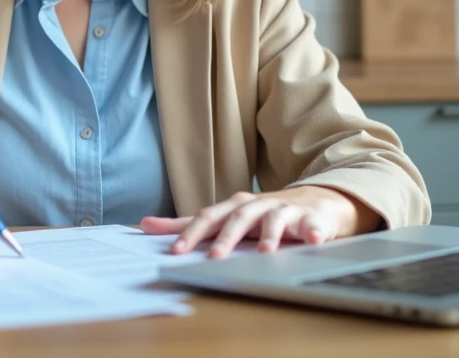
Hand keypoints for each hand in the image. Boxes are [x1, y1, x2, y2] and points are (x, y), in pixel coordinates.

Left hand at [140, 186, 380, 258]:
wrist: (312, 202)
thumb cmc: (259, 215)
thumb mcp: (222, 218)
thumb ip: (185, 224)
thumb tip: (144, 225)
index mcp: (233, 207)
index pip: (208, 218)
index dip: (192, 234)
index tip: (176, 252)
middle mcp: (256, 206)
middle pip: (239, 218)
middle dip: (227, 238)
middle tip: (216, 257)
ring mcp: (285, 211)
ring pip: (275, 220)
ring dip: (270, 235)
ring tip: (265, 253)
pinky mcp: (311, 219)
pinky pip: (314, 224)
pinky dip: (314, 231)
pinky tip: (314, 240)